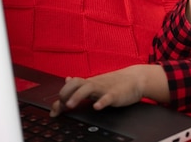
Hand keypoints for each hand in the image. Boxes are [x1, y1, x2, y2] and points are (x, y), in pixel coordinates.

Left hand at [49, 65, 168, 116]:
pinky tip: (97, 107)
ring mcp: (105, 88)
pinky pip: (108, 97)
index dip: (60, 98)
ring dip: (78, 96)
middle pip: (75, 83)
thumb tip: (67, 79)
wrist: (137, 79)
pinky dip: (102, 101)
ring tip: (71, 105)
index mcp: (89, 83)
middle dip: (65, 93)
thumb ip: (81, 83)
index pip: (70, 86)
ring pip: (89, 88)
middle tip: (61, 105)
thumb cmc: (116, 82)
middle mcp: (94, 84)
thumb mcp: (96, 82)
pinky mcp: (116, 94)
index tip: (53, 111)